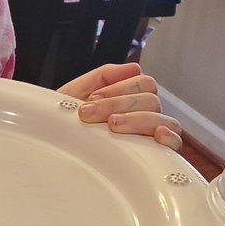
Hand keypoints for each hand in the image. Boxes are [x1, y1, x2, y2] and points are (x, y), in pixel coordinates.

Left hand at [59, 63, 182, 150]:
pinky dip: (169, 137)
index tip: (90, 102)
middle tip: (91, 115)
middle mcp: (143, 117)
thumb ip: (102, 77)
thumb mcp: (75, 96)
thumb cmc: (63, 128)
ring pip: (163, 119)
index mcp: (128, 101)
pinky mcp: (156, 158)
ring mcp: (151, 137)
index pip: (143, 83)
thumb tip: (133, 67)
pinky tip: (157, 135)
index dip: (118, 89)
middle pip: (151, 100)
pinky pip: (176, 144)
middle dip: (119, 104)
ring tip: (112, 126)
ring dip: (137, 120)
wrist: (48, 154)